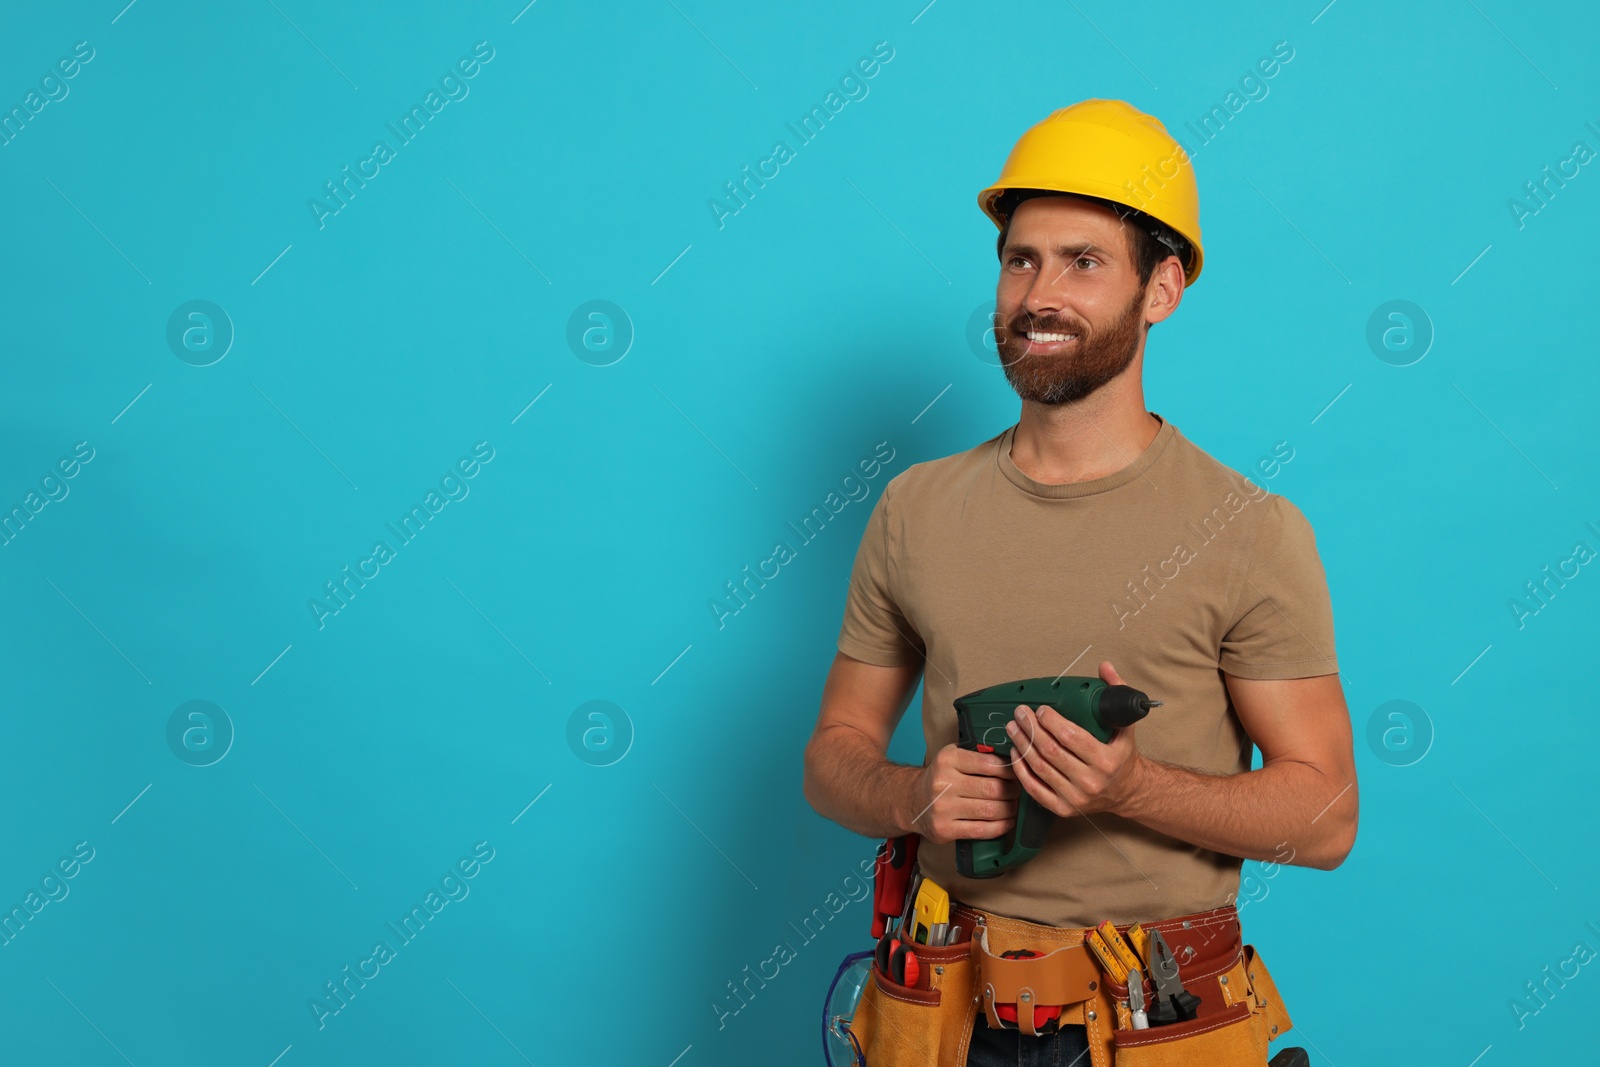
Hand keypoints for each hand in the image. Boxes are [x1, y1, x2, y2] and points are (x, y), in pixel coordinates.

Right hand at [910, 742, 1018, 844]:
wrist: (912, 801)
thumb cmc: (942, 777)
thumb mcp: (953, 756)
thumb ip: (978, 755)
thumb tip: (1012, 759)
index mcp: (948, 760)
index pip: (989, 763)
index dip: (1009, 770)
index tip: (1015, 774)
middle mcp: (943, 783)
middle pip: (993, 789)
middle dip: (1012, 791)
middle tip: (1016, 791)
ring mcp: (943, 808)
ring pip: (990, 810)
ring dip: (1009, 809)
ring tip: (1012, 806)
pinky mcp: (944, 829)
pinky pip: (982, 830)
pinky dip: (1000, 827)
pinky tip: (1007, 822)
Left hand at [1005, 660, 1144, 817]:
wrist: (1127, 792)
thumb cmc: (1122, 757)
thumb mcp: (1125, 725)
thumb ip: (1117, 693)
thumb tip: (1105, 667)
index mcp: (1106, 760)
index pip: (1070, 737)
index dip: (1050, 721)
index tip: (1040, 710)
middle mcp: (1090, 781)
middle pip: (1050, 751)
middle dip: (1030, 729)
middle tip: (1020, 714)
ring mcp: (1075, 797)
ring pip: (1039, 768)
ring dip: (1022, 745)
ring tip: (1013, 728)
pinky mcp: (1063, 808)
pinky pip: (1034, 788)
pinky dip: (1021, 769)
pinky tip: (1015, 752)